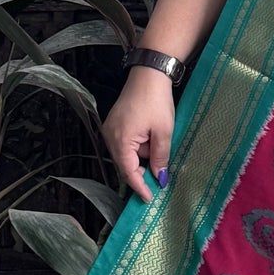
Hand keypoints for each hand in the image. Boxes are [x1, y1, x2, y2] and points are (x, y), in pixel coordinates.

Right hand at [102, 68, 175, 203]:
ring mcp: (110, 129)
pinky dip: (138, 147)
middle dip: (142, 171)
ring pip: (127, 154)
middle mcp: (109, 137)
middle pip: (125, 164)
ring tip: (159, 147)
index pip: (128, 172)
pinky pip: (125, 144)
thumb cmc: (156, 102)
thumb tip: (160, 178)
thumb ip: (160, 158)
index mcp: (120, 141)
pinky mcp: (115, 124)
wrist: (149, 75)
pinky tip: (152, 141)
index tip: (149, 199)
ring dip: (142, 156)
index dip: (139, 187)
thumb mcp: (164, 132)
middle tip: (159, 181)